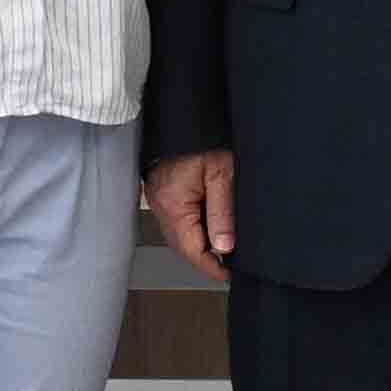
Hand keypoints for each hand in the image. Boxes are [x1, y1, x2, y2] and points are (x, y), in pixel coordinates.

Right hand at [146, 149, 238, 270]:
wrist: (186, 116)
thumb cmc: (202, 138)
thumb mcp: (222, 174)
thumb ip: (222, 212)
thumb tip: (225, 246)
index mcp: (173, 204)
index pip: (191, 250)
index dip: (212, 266)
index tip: (229, 273)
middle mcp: (161, 205)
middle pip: (183, 246)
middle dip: (206, 257)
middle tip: (230, 262)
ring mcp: (159, 199)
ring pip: (180, 234)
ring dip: (200, 242)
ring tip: (223, 243)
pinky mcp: (163, 192)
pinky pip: (177, 219)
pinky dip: (194, 226)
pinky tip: (210, 224)